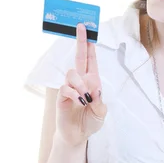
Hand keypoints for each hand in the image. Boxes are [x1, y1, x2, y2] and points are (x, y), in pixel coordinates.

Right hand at [56, 23, 107, 146]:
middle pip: (79, 56)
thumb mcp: (101, 112)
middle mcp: (81, 80)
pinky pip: (66, 88)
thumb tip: (95, 89)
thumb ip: (100, 101)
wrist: (77, 135)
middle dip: (81, 41)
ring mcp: (70, 86)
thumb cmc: (90, 121)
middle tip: (81, 27)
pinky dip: (74, 94)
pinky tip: (79, 102)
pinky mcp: (62, 96)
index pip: (91, 60)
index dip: (90, 46)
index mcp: (92, 81)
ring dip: (81, 85)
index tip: (89, 30)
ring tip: (85, 100)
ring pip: (73, 73)